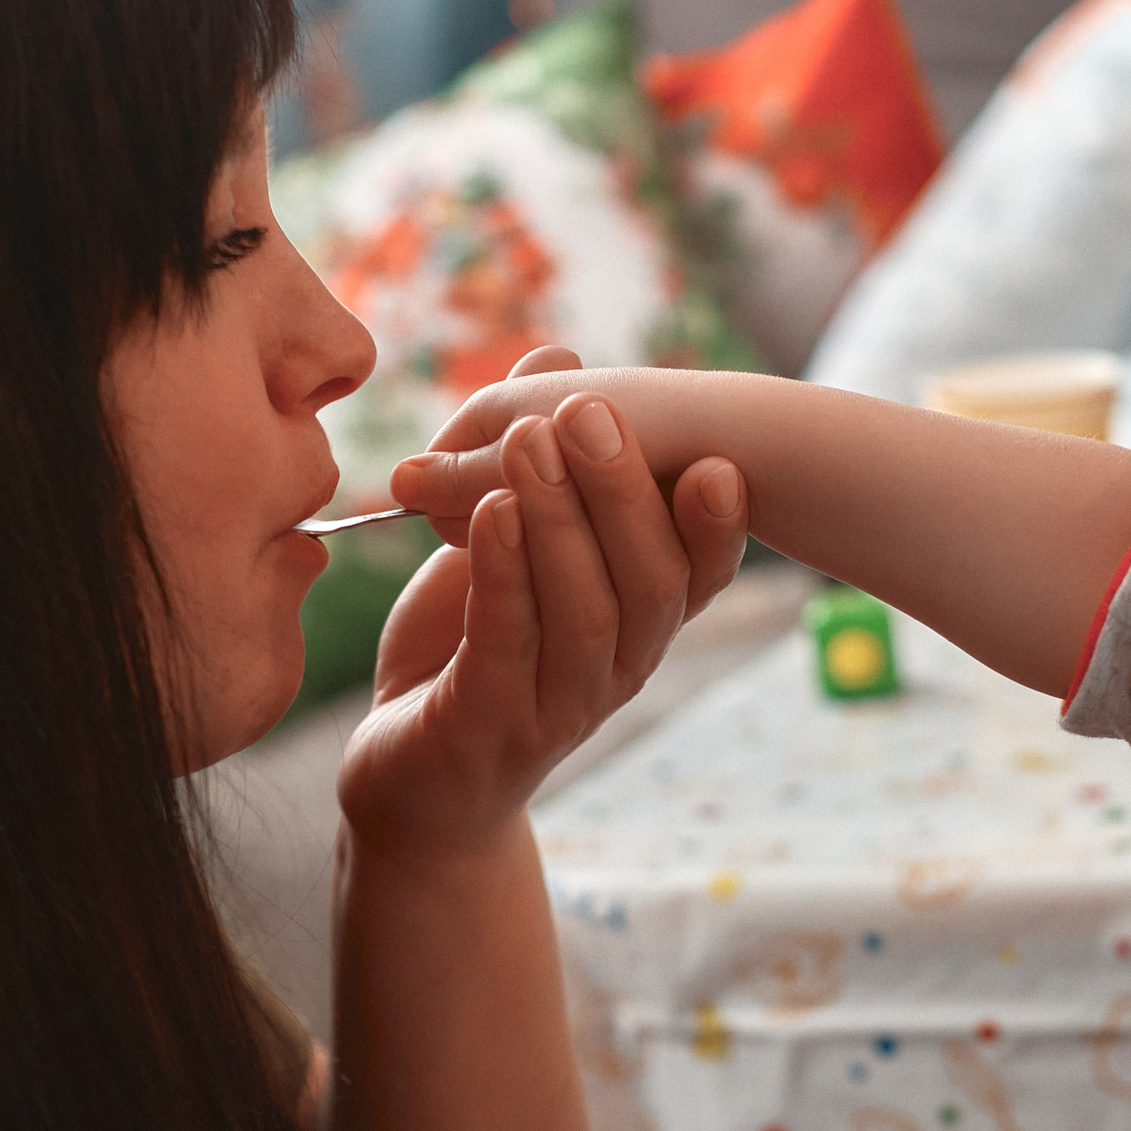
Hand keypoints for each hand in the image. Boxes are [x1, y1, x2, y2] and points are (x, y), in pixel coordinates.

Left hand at [336, 349, 748, 866]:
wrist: (412, 779)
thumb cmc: (472, 647)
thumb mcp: (507, 540)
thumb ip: (538, 454)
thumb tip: (560, 352)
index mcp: (641, 622)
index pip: (703, 571)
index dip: (717, 522)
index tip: (718, 459)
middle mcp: (620, 665)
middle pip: (650, 580)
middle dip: (624, 489)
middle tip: (592, 409)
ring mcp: (561, 705)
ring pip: (586, 611)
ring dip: (561, 520)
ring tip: (528, 441)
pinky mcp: (490, 728)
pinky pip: (507, 644)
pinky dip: (503, 573)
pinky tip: (487, 514)